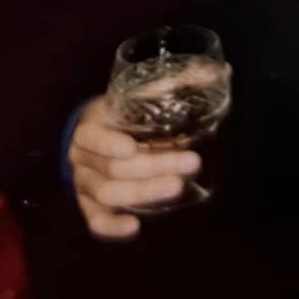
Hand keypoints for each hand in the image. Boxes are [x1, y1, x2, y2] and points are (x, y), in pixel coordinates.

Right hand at [66, 96, 200, 240]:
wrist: (91, 135)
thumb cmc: (118, 115)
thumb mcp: (134, 97)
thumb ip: (170, 85)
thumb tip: (217, 71)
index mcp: (90, 126)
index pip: (92, 137)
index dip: (108, 144)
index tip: (132, 148)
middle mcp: (81, 157)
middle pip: (112, 169)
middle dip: (152, 168)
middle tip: (190, 163)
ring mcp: (84, 183)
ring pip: (107, 194)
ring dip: (143, 192)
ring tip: (178, 187)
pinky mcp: (88, 205)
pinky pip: (94, 221)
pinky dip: (111, 227)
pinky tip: (134, 227)